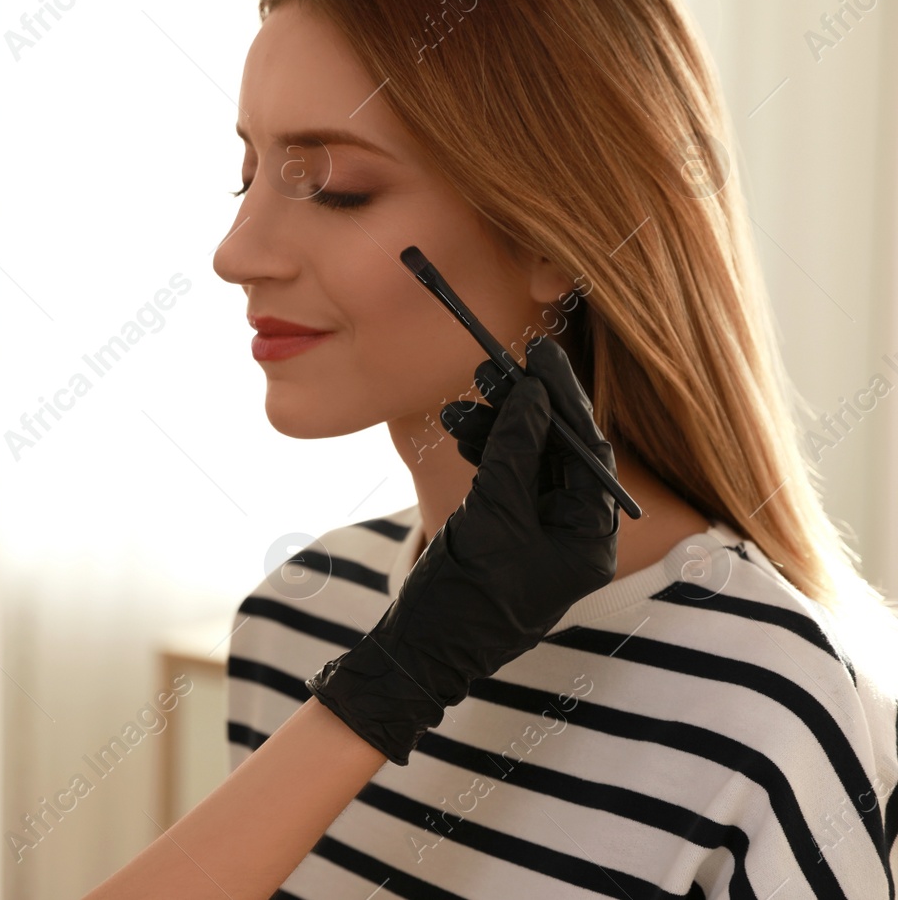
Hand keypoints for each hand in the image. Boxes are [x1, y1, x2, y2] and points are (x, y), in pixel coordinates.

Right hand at [306, 334, 616, 764]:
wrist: (419, 651)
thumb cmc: (465, 594)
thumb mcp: (494, 513)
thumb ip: (517, 450)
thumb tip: (535, 394)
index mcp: (590, 539)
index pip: (590, 452)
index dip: (565, 399)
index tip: (540, 357)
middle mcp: (574, 536)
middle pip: (559, 454)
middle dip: (526, 411)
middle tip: (494, 371)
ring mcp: (541, 537)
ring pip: (528, 463)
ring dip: (497, 429)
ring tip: (459, 408)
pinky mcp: (508, 536)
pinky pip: (506, 482)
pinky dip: (485, 454)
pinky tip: (459, 431)